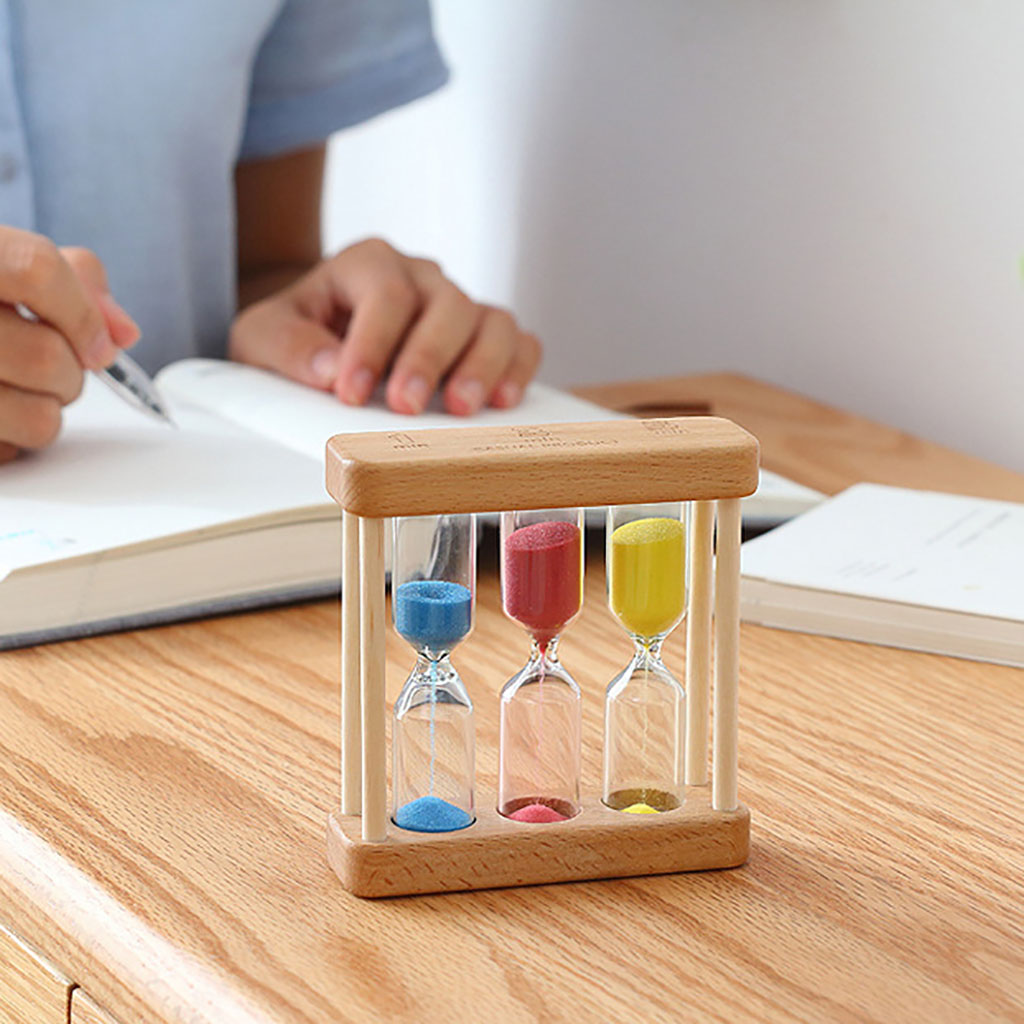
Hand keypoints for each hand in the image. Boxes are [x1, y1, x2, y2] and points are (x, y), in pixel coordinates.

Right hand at [0, 229, 138, 462]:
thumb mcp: (13, 262)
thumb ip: (78, 281)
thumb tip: (122, 334)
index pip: (36, 271)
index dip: (83, 313)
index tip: (99, 344)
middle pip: (47, 356)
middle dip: (72, 373)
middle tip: (54, 366)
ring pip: (39, 418)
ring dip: (49, 411)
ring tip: (20, 389)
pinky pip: (11, 450)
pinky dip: (15, 438)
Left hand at [229, 238, 541, 414]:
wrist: (316, 339)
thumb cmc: (296, 335)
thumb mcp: (262, 336)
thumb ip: (287, 346)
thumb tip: (328, 369)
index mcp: (368, 264)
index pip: (384, 293)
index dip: (372, 343)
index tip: (352, 393)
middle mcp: (422, 278)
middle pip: (447, 304)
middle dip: (427, 358)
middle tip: (406, 406)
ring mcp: (459, 307)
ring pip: (492, 321)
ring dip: (482, 366)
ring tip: (460, 409)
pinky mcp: (483, 338)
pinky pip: (520, 343)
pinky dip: (518, 370)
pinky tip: (501, 401)